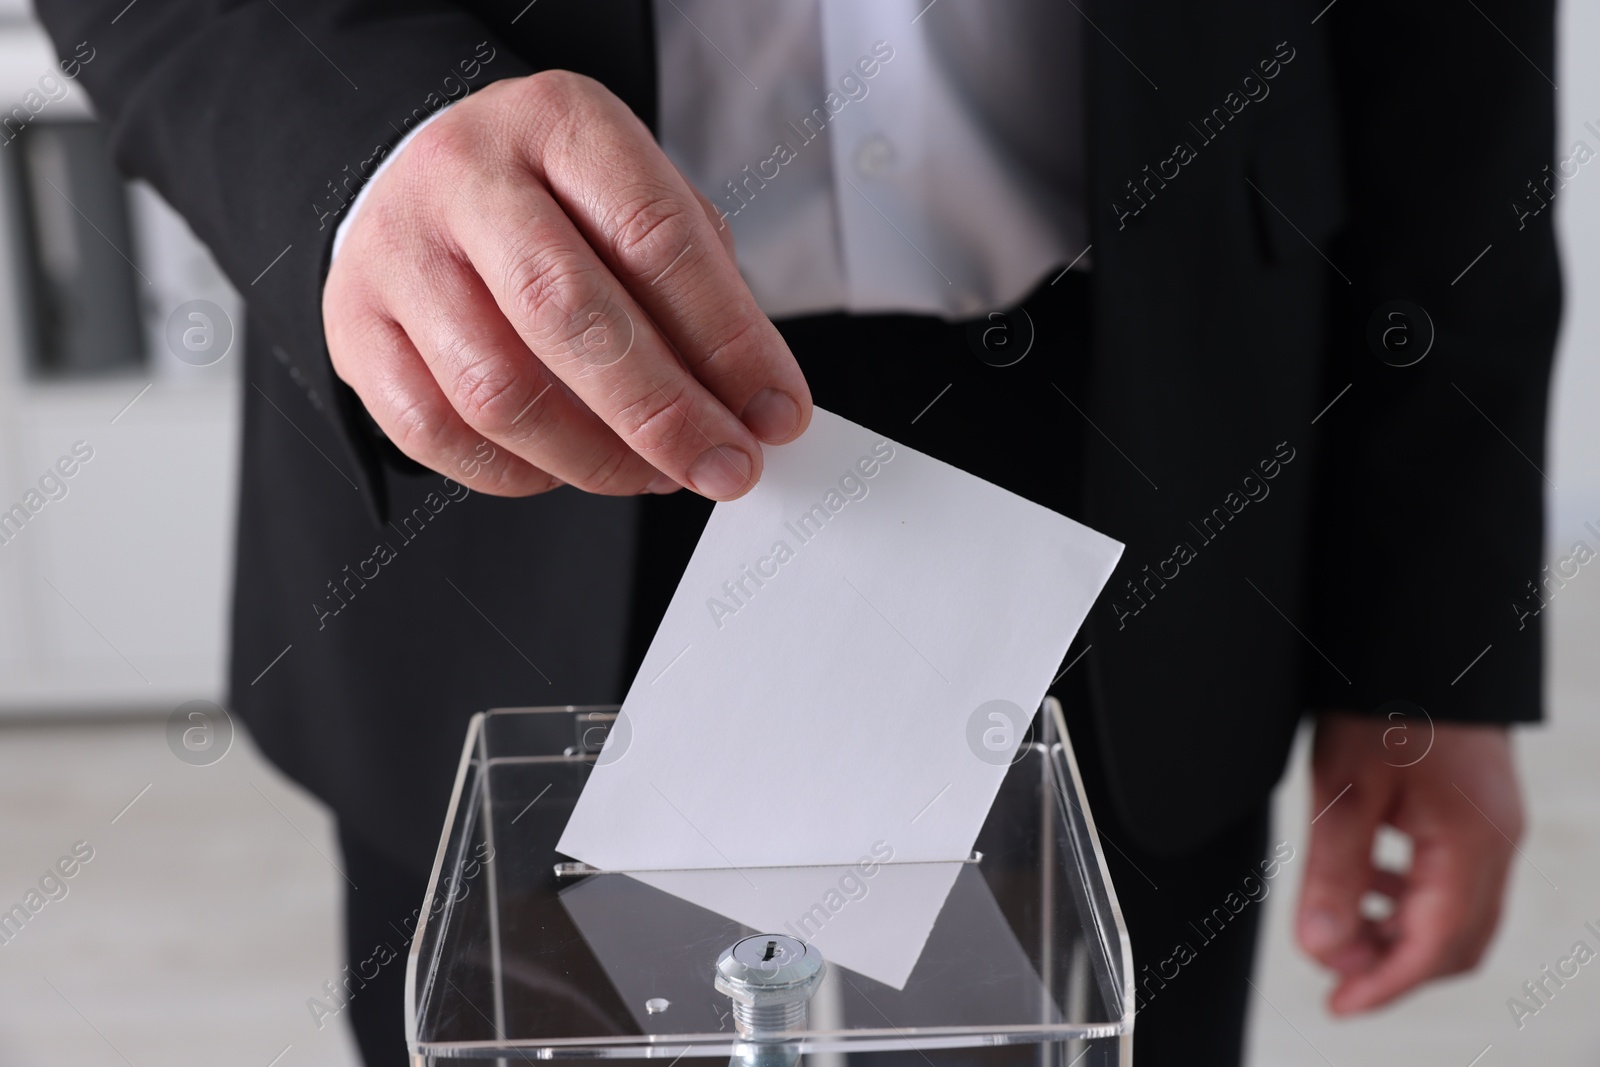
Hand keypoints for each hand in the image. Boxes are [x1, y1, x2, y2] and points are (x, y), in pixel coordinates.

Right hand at [323, 71, 811, 498]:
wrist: (423, 181)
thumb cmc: (555, 201)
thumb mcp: (637, 201)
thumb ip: (698, 287)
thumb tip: (753, 402)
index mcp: (558, 123)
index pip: (654, 237)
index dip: (727, 339)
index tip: (775, 413)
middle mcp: (465, 177)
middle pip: (569, 315)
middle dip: (664, 413)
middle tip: (725, 467)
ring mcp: (396, 253)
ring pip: (497, 392)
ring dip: (596, 458)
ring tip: (654, 474)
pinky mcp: (352, 328)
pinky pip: (436, 434)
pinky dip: (518, 474)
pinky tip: (568, 467)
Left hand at [1295, 711, 1522, 1013]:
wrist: (1415, 631)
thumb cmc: (1383, 697)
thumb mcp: (1343, 788)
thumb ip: (1334, 873)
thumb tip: (1321, 950)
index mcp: (1472, 846)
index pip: (1434, 949)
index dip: (1383, 985)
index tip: (1337, 1005)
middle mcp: (1496, 842)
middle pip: (1455, 942)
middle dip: (1393, 963)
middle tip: (1332, 968)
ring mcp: (1493, 823)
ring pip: (1456, 911)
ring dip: (1399, 929)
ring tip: (1340, 923)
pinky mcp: (1476, 806)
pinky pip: (1451, 874)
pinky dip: (1408, 892)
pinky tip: (1366, 876)